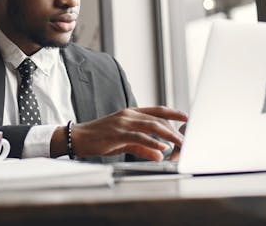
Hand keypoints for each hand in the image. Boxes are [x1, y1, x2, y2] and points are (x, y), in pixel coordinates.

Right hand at [64, 107, 187, 161]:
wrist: (79, 137)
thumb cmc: (101, 139)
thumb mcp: (124, 142)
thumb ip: (143, 147)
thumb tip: (160, 155)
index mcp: (131, 113)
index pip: (157, 110)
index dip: (173, 113)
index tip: (186, 118)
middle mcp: (129, 115)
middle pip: (157, 118)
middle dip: (174, 129)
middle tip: (186, 139)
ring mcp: (123, 123)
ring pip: (151, 126)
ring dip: (168, 136)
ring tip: (179, 144)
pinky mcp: (117, 133)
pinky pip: (138, 137)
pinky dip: (151, 143)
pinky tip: (161, 149)